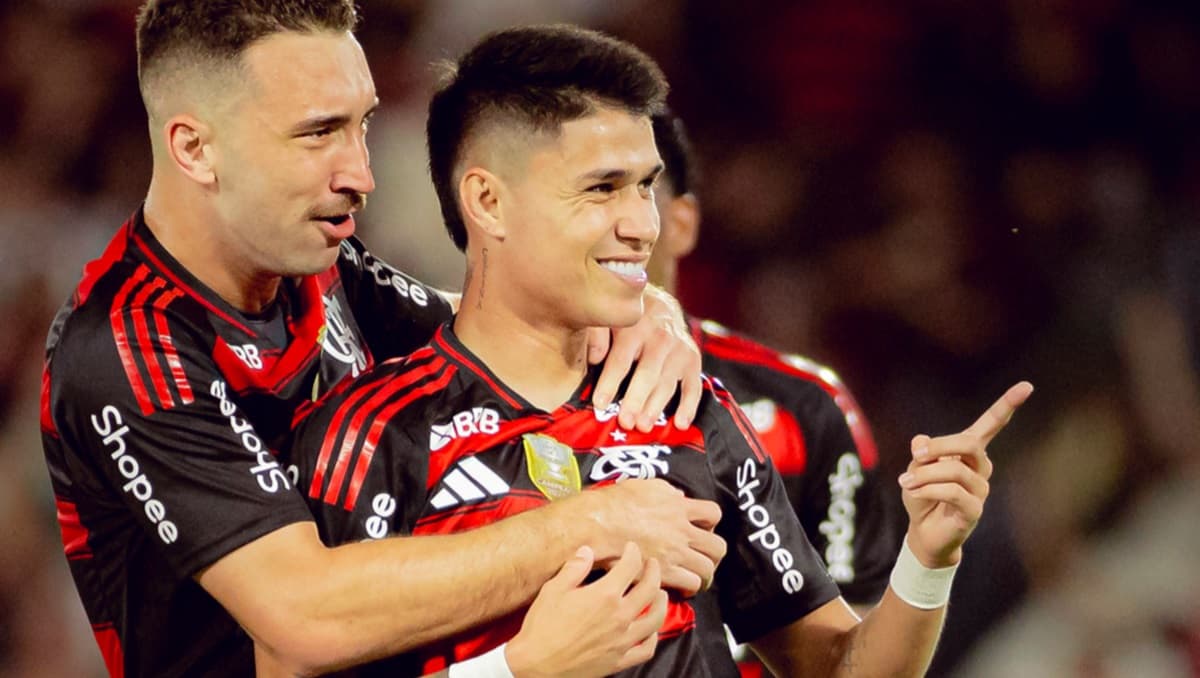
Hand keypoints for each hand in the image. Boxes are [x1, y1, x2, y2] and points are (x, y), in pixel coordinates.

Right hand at [506, 543, 668, 677]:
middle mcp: (619, 617)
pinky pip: (646, 649)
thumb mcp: (554, 590)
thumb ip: (574, 568)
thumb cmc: (542, 627)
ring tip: (660, 593)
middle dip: (654, 572)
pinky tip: (651, 630)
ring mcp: (622, 640)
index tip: (632, 548)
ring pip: (655, 618)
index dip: (633, 553)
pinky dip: (653, 637)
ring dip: (661, 602)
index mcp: (604, 595)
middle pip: (650, 589)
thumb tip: (588, 550)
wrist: (536, 666)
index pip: (630, 567)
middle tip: (652, 564)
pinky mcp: (619, 660)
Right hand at [577, 478, 724, 594]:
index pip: (713, 514)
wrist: (596, 525)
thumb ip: (666, 492)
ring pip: (707, 568)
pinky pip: (691, 583)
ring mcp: (675, 553)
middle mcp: (682, 531)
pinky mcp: (665, 572)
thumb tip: (678, 497)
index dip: (711, 523)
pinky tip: (681, 586)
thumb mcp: (643, 486)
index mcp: (678, 507)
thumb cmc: (613, 504)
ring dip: (704, 573)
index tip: (702, 529)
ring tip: (696, 576)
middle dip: (713, 554)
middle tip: (703, 557)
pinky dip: (689, 586)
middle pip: (717, 546)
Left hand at [587, 285, 701, 431]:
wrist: (657, 306)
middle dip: (636, 400)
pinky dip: (688, 406)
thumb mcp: (607, 317)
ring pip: (667, 383)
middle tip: (625, 422)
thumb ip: (597, 334)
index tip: (600, 404)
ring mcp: (678, 349)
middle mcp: (660, 337)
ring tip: (643, 426)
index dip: (610, 382)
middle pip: (647, 374)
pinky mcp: (692, 360)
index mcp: (634, 326)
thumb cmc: (624, 319)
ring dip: (656, 406)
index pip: (621, 358)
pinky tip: (680, 423)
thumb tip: (595, 357)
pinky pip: (693, 386)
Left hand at [899, 382, 1033, 566]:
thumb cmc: (923, 496)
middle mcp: (980, 468)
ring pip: (955, 470)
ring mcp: (980, 490)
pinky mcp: (974, 510)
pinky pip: (952, 492)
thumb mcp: (916, 469)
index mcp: (968, 452)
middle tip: (916, 455)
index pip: (991, 425)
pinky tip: (915, 493)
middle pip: (970, 443)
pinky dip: (928, 489)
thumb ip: (922, 453)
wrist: (924, 533)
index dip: (1007, 405)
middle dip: (939, 445)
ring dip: (925, 474)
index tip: (1027, 386)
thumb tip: (921, 440)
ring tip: (906, 482)